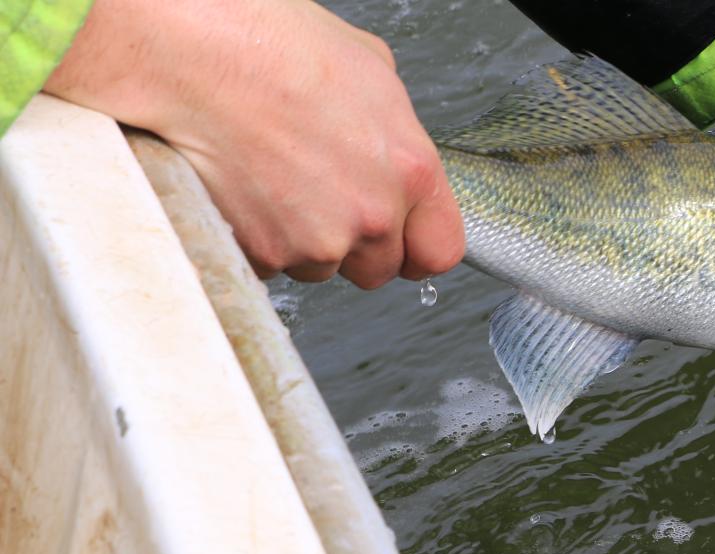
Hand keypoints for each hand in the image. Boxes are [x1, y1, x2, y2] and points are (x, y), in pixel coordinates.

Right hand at [45, 0, 462, 288]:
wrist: (199, 58)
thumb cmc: (277, 49)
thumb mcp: (373, 72)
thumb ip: (396, 131)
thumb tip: (393, 146)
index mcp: (412, 171)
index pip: (439, 251)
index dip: (416, 246)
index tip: (402, 239)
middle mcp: (372, 215)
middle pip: (377, 268)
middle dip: (355, 243)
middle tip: (321, 195)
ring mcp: (316, 241)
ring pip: (320, 267)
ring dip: (303, 239)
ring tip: (276, 179)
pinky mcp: (263, 254)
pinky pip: (270, 265)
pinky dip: (258, 239)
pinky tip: (246, 189)